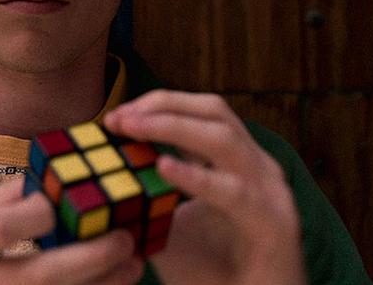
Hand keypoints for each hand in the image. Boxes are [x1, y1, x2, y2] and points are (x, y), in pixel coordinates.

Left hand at [103, 90, 305, 284]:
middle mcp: (257, 168)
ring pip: (225, 140)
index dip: (158, 105)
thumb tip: (98, 176)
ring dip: (174, 127)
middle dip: (163, 107)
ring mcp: (270, 192)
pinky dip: (197, 177)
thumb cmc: (211, 275)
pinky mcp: (275, 224)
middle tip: (118, 118)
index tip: (115, 116)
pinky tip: (164, 166)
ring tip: (133, 128)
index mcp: (236, 162)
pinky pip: (234, 192)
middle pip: (214, 111)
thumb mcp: (166, 227)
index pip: (200, 112)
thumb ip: (143, 198)